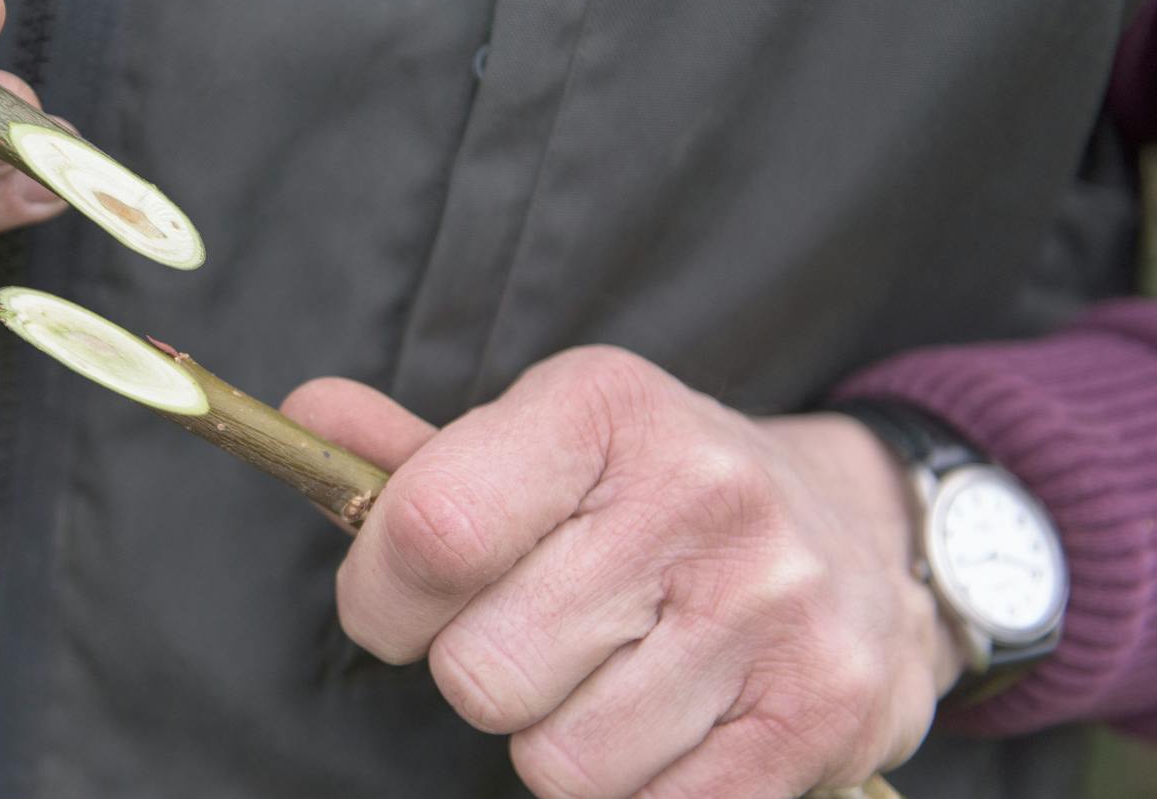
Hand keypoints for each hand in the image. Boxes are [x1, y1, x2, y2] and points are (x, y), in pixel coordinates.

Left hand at [283, 347, 964, 797]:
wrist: (863, 536)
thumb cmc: (655, 495)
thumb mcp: (546, 443)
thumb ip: (418, 457)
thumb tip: (305, 412)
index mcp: (604, 408)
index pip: (430, 530)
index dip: (379, 597)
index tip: (397, 604)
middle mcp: (698, 495)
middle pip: (481, 672)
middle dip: (477, 672)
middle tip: (533, 635)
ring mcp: (770, 610)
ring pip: (559, 763)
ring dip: (558, 739)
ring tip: (611, 675)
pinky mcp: (820, 716)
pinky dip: (637, 787)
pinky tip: (670, 719)